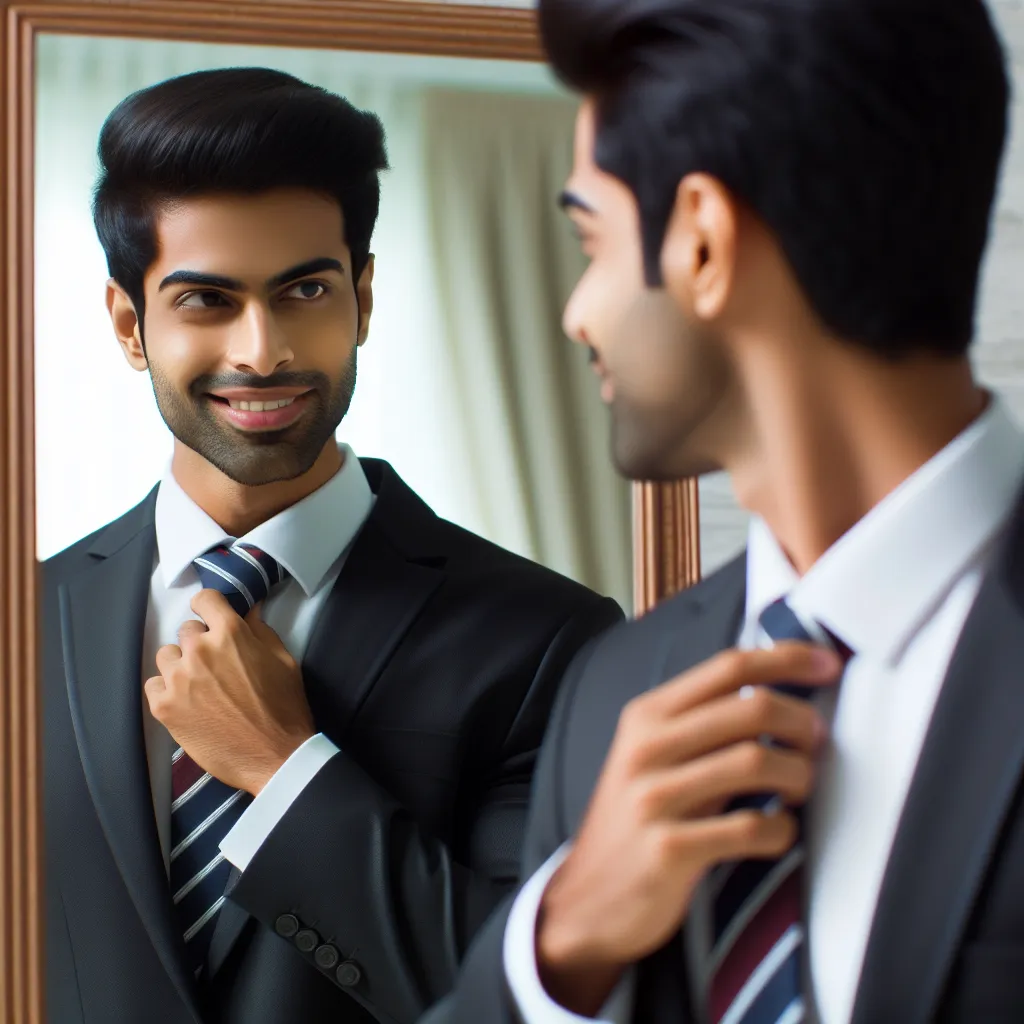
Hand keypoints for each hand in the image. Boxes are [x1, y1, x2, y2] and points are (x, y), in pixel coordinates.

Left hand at [145, 589, 315, 795]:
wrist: (275, 756)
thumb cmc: (285, 708)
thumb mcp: (284, 660)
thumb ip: (261, 631)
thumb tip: (249, 609)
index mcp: (232, 634)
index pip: (205, 600)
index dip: (209, 608)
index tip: (212, 618)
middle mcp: (200, 651)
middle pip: (186, 630)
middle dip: (201, 642)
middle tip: (217, 665)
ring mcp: (179, 679)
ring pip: (166, 655)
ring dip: (181, 665)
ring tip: (199, 685)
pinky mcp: (164, 707)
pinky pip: (153, 684)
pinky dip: (166, 690)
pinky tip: (186, 702)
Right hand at [535, 642, 842, 1015]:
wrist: (586, 900)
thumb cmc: (635, 823)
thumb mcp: (651, 758)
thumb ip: (700, 724)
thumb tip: (777, 693)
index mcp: (646, 715)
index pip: (727, 666)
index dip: (786, 658)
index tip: (827, 664)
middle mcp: (647, 748)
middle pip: (751, 707)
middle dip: (802, 720)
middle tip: (817, 739)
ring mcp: (654, 798)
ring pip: (756, 762)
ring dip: (798, 774)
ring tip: (798, 787)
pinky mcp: (669, 849)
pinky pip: (751, 828)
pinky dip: (782, 830)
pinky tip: (778, 832)